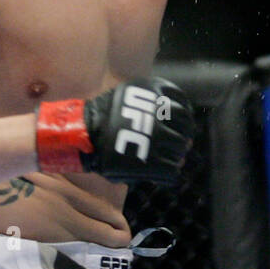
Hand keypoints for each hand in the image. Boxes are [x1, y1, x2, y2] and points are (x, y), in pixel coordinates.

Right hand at [36, 78, 194, 183]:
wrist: (84, 135)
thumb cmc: (102, 116)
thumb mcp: (127, 96)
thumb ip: (149, 101)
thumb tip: (172, 112)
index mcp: (153, 94)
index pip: (182, 104)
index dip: (185, 116)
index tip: (184, 124)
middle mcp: (158, 114)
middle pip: (185, 127)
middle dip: (184, 136)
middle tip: (181, 144)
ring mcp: (156, 138)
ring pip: (181, 150)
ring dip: (178, 155)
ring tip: (172, 159)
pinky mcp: (151, 162)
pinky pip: (172, 171)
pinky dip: (171, 174)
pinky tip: (166, 173)